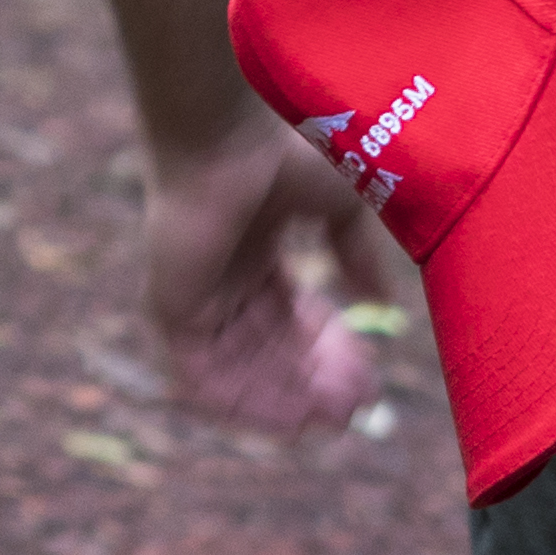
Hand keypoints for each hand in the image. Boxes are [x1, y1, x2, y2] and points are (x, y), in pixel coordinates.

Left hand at [136, 114, 395, 437]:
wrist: (228, 136)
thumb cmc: (280, 154)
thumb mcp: (340, 210)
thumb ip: (360, 257)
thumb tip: (383, 304)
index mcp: (256, 259)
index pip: (293, 325)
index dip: (331, 356)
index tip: (367, 380)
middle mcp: (224, 284)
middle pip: (272, 355)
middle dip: (316, 384)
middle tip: (354, 405)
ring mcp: (196, 300)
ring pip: (242, 373)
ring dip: (287, 400)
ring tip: (330, 412)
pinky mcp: (173, 312)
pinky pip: (201, 379)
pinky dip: (242, 403)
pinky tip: (286, 418)